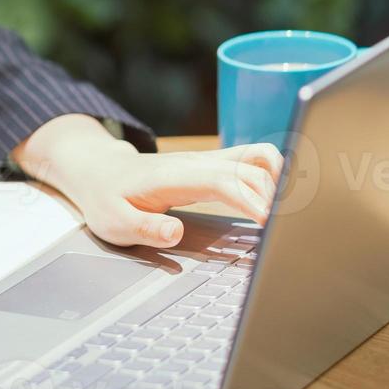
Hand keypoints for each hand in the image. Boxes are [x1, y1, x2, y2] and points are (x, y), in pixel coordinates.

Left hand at [67, 141, 284, 248]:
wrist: (100, 172)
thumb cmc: (108, 199)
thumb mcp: (115, 222)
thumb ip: (144, 228)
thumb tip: (175, 232)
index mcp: (174, 176)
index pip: (222, 182)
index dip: (250, 200)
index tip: (269, 223)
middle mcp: (197, 162)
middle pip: (250, 169)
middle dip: (274, 197)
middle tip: (286, 232)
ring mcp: (209, 160)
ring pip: (259, 156)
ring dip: (281, 181)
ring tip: (289, 216)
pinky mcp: (216, 164)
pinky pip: (255, 159)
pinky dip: (275, 175)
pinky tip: (279, 201)